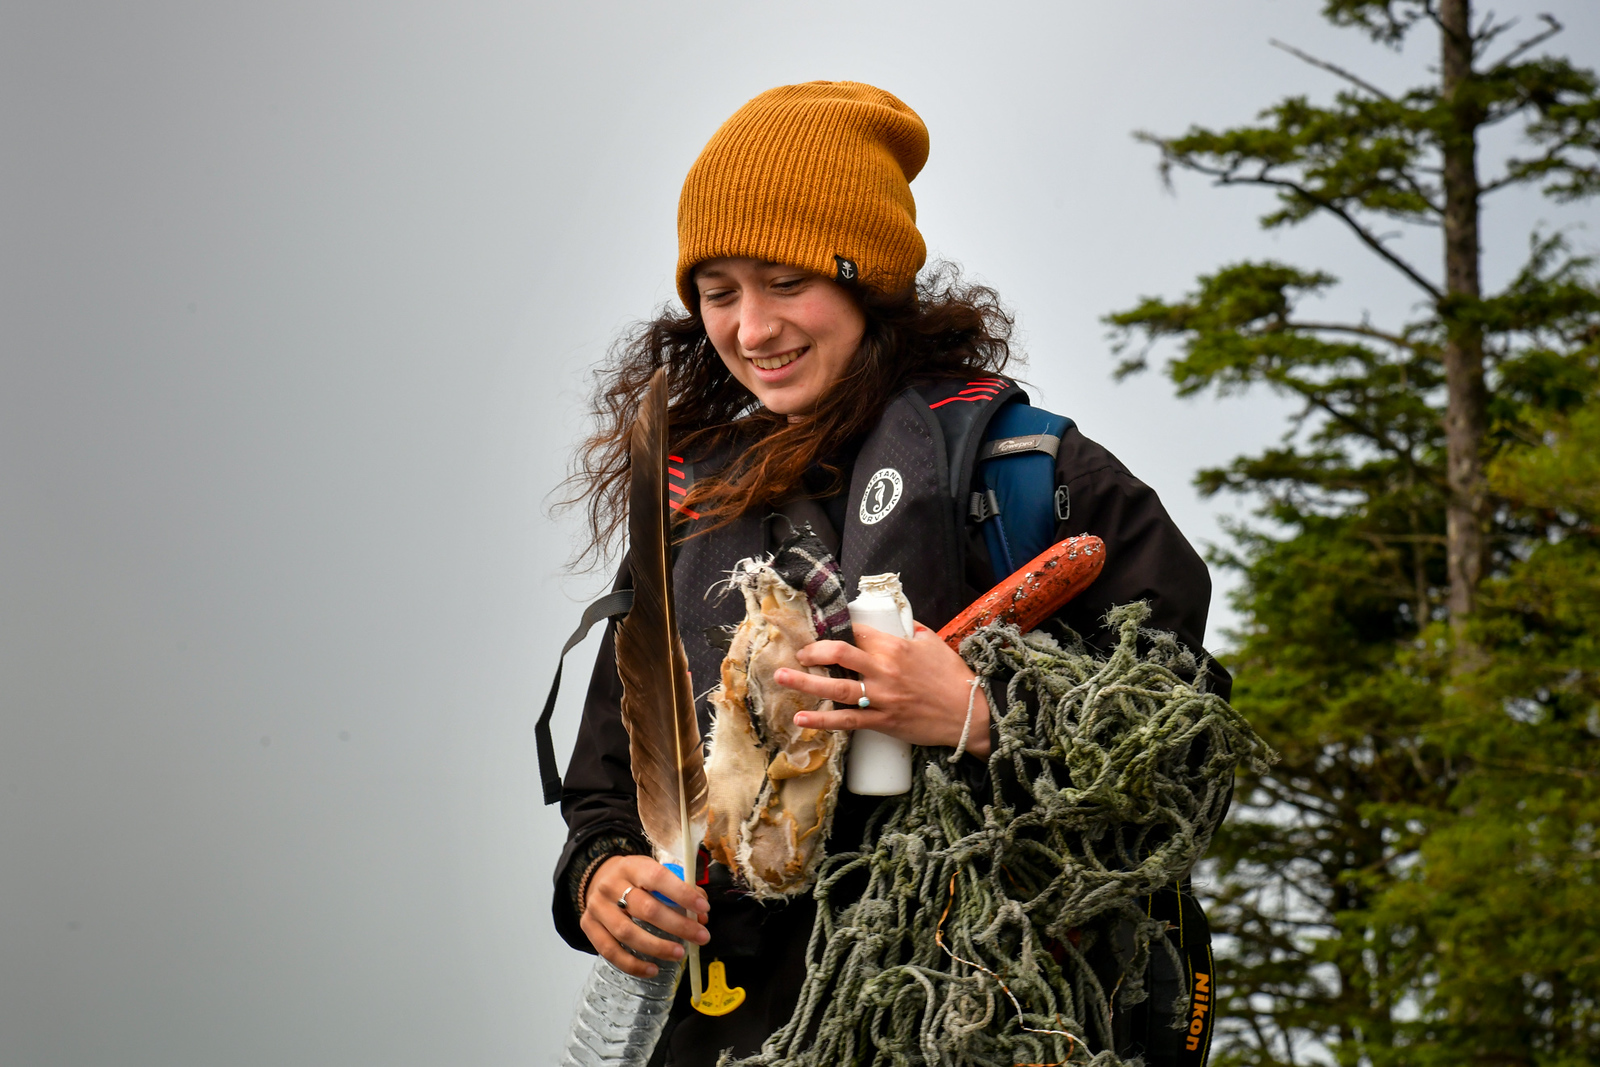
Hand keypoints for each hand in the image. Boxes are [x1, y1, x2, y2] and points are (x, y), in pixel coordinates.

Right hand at [580, 855, 709, 977]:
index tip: (703, 908)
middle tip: (701, 936)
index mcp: (632, 867)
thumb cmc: (634, 879)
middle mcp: (611, 885)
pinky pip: (610, 951)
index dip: (682, 894)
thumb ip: (679, 891)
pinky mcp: (588, 926)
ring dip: (657, 947)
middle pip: (645, 909)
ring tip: (680, 953)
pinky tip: (652, 969)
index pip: (658, 877)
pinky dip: (633, 964)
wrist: (597, 879)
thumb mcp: (653, 873)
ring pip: (626, 933)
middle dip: (677, 925)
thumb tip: (701, 916)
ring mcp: (597, 907)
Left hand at [775, 623, 989, 757]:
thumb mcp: (935, 644)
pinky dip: (822, 720)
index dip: (836, 628)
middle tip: (799, 653)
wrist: (969, 716)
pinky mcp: (882, 722)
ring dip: (804, 681)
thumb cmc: (953, 678)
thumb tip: (900, 622)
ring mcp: (881, 697)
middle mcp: (884, 670)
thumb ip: (914, 631)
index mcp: (896, 647)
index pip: (857, 631)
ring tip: (781, 677)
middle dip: (813, 651)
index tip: (822, 630)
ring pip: (835, 687)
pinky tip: (802, 718)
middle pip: (839, 654)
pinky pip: (847, 720)